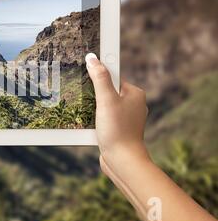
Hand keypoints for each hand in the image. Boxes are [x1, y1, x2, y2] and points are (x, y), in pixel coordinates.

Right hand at [85, 53, 150, 176]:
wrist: (122, 161)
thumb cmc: (117, 129)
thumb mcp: (106, 100)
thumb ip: (100, 78)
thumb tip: (92, 58)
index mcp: (135, 93)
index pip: (114, 77)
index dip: (99, 77)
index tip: (85, 77)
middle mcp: (133, 104)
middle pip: (108, 91)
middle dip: (95, 94)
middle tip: (85, 99)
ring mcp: (126, 118)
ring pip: (104, 106)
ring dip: (93, 108)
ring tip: (87, 113)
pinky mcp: (119, 130)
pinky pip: (104, 118)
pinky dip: (96, 119)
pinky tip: (90, 124)